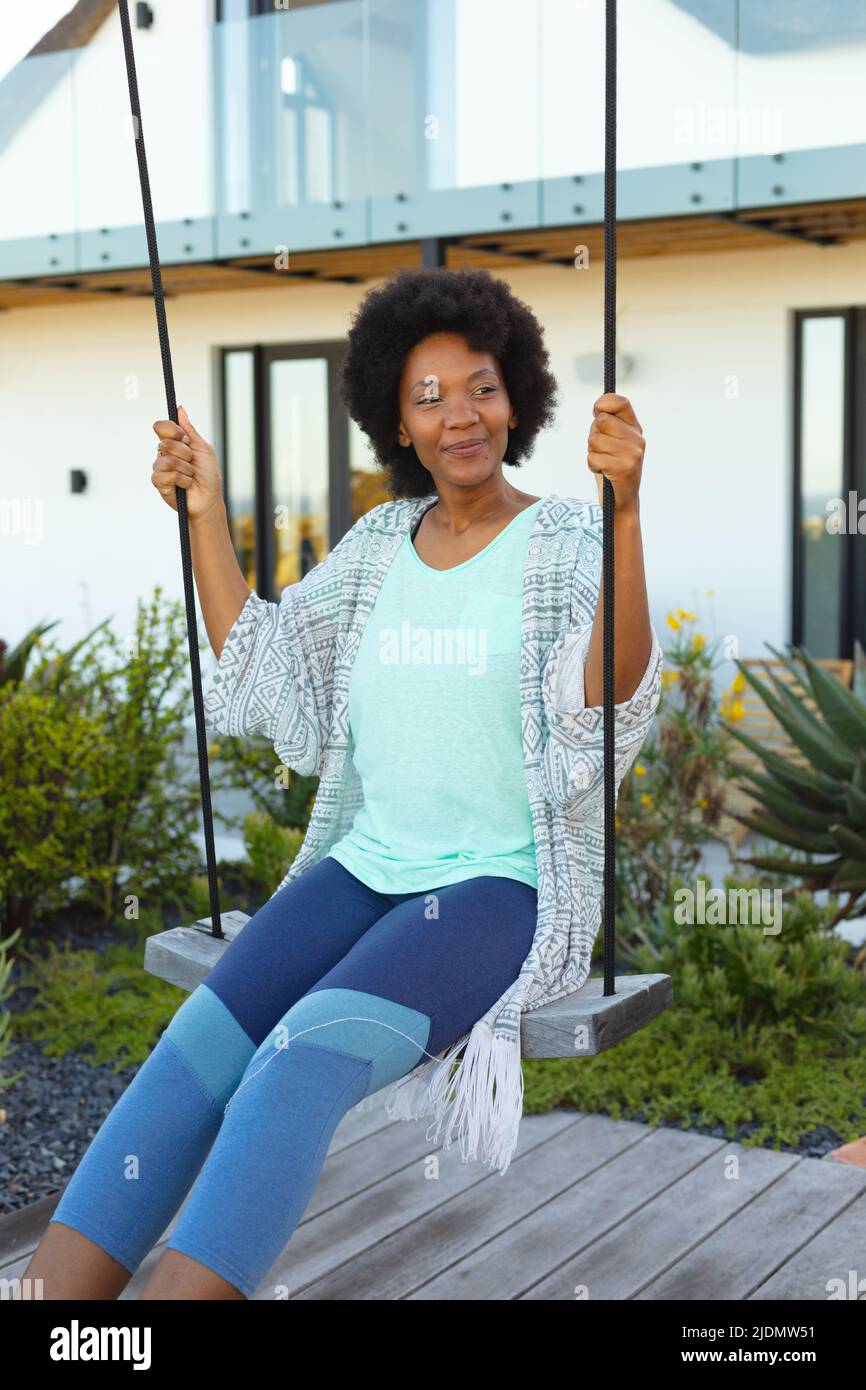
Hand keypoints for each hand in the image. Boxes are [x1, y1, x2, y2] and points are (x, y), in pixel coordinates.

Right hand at [151, 404, 223, 519]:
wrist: (209, 499)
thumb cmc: (208, 475)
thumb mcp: (203, 449)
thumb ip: (190, 430)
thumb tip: (180, 409)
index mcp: (174, 443)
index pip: (162, 427)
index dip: (173, 430)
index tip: (186, 439)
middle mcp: (164, 454)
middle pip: (166, 443)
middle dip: (185, 453)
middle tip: (192, 463)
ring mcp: (160, 468)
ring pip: (168, 460)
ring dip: (186, 469)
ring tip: (191, 476)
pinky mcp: (158, 482)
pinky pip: (168, 475)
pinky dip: (183, 480)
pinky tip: (186, 485)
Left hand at [586, 392, 643, 512]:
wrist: (622, 500)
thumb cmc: (612, 468)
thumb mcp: (612, 442)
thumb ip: (606, 425)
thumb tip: (597, 409)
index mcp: (635, 428)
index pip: (621, 402)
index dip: (603, 403)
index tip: (596, 412)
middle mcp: (637, 438)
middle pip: (601, 421)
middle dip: (594, 435)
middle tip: (602, 449)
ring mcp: (633, 453)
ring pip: (594, 439)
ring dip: (592, 452)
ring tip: (603, 462)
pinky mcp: (624, 468)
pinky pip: (593, 457)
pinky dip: (592, 465)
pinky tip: (603, 472)